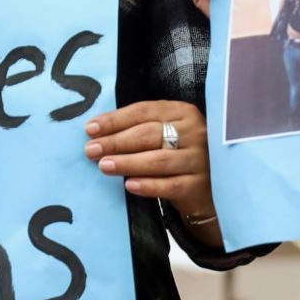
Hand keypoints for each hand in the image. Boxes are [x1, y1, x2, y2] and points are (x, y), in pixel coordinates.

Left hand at [86, 101, 216, 238]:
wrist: (209, 187)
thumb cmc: (176, 153)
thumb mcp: (163, 133)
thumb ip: (136, 128)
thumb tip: (94, 131)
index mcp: (183, 112)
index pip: (143, 112)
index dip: (114, 120)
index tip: (90, 129)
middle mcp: (195, 132)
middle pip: (148, 134)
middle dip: (116, 142)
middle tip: (91, 150)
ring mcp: (200, 159)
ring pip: (158, 160)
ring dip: (127, 163)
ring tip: (103, 166)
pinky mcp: (200, 185)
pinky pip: (170, 185)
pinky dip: (148, 185)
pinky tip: (129, 185)